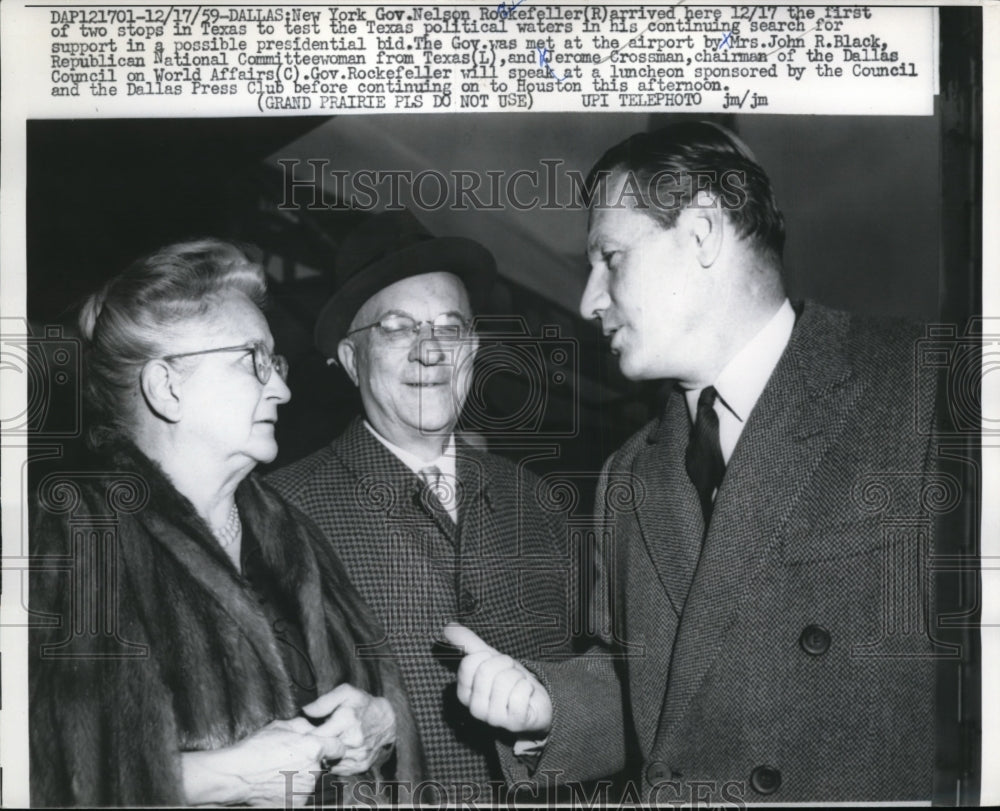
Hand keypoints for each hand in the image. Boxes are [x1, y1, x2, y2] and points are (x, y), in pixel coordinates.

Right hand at [182, 716, 344, 806]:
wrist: (237, 776)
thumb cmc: (257, 749)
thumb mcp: (281, 726)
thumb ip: (303, 725)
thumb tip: (313, 727)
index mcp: (314, 748)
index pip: (338, 748)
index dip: (332, 746)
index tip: (326, 747)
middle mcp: (314, 770)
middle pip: (323, 765)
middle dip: (312, 761)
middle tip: (292, 759)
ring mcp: (306, 789)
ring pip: (311, 780)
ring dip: (302, 776)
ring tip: (280, 772)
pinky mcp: (296, 804)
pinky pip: (300, 794)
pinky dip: (292, 790)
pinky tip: (276, 784)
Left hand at [302, 684, 395, 775]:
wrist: (387, 721)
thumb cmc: (363, 705)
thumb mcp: (346, 693)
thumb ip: (324, 701)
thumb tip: (305, 711)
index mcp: (346, 721)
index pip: (314, 736)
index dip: (306, 735)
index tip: (305, 731)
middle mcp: (352, 741)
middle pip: (320, 751)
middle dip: (314, 746)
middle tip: (314, 738)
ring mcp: (357, 756)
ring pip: (327, 761)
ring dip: (324, 754)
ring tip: (328, 743)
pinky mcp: (360, 766)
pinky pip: (337, 769)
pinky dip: (334, 762)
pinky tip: (337, 751)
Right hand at [443, 623, 552, 734]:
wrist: (534, 701)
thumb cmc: (508, 679)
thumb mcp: (489, 658)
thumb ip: (468, 643)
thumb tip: (448, 627)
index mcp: (464, 692)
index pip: (468, 663)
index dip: (487, 657)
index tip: (495, 664)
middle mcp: (475, 708)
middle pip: (487, 670)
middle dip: (505, 664)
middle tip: (510, 674)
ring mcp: (494, 718)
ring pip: (504, 681)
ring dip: (517, 677)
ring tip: (518, 685)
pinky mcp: (514, 723)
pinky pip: (520, 694)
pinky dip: (527, 688)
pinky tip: (526, 696)